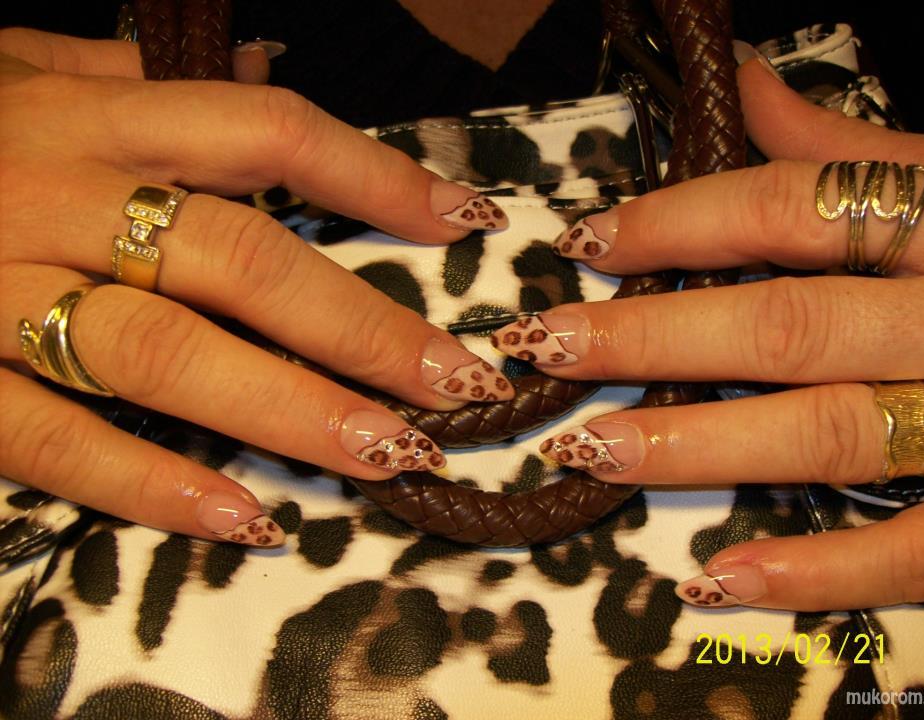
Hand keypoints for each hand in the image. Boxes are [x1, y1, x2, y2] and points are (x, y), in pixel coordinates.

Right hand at [0, 29, 512, 547]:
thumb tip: (264, 71)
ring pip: (166, 358)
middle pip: (239, 261)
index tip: (462, 224)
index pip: (266, 132)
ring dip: (289, 412)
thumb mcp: (18, 67)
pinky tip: (242, 517)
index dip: (374, 176)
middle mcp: (55, 200)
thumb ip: (130, 76)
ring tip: (384, 453)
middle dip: (360, 327)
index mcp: (88, 118)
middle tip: (454, 381)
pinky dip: (151, 485)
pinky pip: (51, 442)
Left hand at [491, 57, 923, 609]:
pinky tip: (717, 577)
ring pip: (828, 432)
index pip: (787, 208)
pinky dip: (817, 571)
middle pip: (784, 323)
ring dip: (699, 446)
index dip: (676, 222)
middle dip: (650, 337)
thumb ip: (850, 148)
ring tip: (594, 452)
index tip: (589, 242)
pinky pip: (917, 551)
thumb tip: (743, 84)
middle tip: (547, 348)